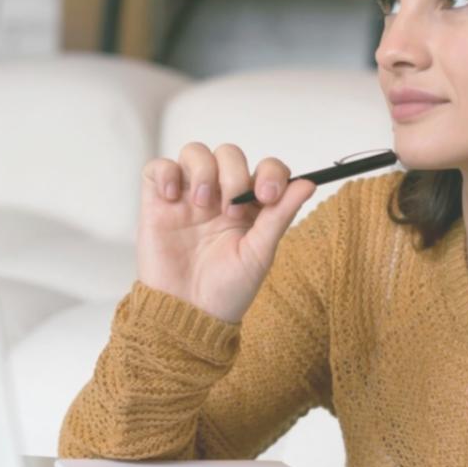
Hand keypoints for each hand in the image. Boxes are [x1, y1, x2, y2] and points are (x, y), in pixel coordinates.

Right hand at [136, 142, 316, 323]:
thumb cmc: (226, 290)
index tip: (267, 196)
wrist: (187, 314)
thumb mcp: (260, 253)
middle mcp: (219, 196)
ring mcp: (187, 196)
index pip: (264, 168)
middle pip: (229, 153)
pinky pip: (158, 168)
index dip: (270, 173)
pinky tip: (174, 198)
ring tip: (202, 204)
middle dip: (234, 175)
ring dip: (203, 171)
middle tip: (231, 210)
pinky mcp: (157, 202)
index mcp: (249, 206)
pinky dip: (167, 173)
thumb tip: (309, 183)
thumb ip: (280, 215)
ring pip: (195, 152)